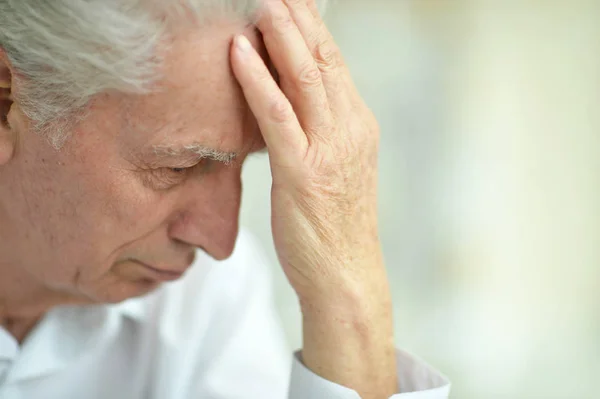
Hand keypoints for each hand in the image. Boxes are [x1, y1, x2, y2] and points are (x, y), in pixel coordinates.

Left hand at [231, 1, 396, 396]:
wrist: (346, 274)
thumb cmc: (335, 223)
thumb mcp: (337, 166)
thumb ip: (322, 128)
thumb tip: (294, 98)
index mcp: (358, 125)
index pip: (334, 61)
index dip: (311, 25)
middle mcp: (349, 129)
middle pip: (323, 58)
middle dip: (296, 16)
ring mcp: (329, 149)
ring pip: (304, 77)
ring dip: (279, 34)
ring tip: (258, 2)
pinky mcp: (304, 172)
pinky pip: (277, 116)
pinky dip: (257, 80)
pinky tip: (238, 53)